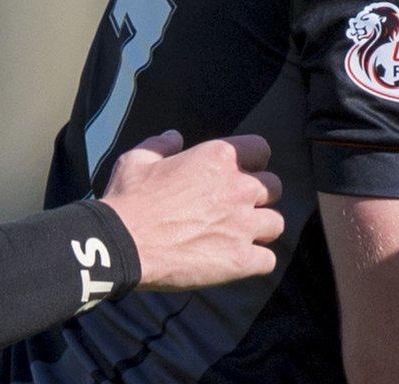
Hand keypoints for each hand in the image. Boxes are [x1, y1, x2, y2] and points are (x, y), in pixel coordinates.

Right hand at [100, 130, 285, 290]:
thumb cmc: (129, 199)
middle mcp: (239, 188)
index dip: (251, 162)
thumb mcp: (138, 159)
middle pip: (274, 187)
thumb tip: (174, 137)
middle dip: (258, 196)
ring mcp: (243, 225)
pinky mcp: (240, 260)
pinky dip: (255, 262)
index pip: (261, 150)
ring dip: (260, 229)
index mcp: (219, 157)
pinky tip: (236, 261)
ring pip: (276, 224)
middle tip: (235, 208)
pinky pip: (268, 261)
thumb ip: (161, 144)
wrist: (123, 244)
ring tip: (238, 236)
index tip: (236, 174)